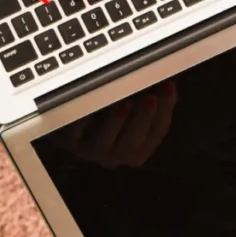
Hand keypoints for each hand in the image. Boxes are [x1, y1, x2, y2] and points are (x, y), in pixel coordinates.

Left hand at [54, 83, 177, 168]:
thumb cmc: (104, 119)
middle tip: (150, 98)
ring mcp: (91, 151)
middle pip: (132, 143)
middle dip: (143, 120)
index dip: (165, 111)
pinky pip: (75, 134)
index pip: (156, 133)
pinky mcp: (69, 144)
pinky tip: (87, 108)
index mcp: (137, 150)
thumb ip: (148, 102)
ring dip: (116, 123)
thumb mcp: (130, 114)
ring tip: (123, 103)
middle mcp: (116, 155)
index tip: (169, 86)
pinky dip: (82, 122)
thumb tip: (167, 81)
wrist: (66, 131)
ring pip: (105, 142)